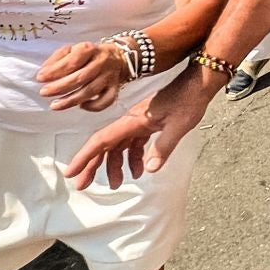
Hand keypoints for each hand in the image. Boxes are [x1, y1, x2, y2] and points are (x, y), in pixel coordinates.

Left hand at [38, 39, 132, 111]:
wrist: (117, 57)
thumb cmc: (89, 55)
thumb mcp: (73, 49)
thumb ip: (58, 58)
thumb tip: (44, 70)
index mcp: (89, 49)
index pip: (72, 61)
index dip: (55, 70)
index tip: (40, 78)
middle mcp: (101, 62)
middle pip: (81, 77)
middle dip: (60, 87)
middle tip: (44, 92)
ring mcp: (109, 77)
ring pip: (90, 91)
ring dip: (71, 100)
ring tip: (54, 105)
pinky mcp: (115, 88)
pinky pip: (106, 101)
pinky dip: (93, 106)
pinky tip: (81, 106)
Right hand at [65, 81, 206, 189]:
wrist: (198, 83)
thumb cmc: (188, 101)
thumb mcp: (178, 126)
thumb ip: (163, 147)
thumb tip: (149, 170)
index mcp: (132, 121)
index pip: (102, 141)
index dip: (85, 157)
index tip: (71, 172)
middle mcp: (130, 121)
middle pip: (106, 145)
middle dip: (93, 165)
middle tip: (83, 185)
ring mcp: (138, 122)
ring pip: (119, 146)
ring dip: (115, 165)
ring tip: (116, 184)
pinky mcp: (147, 124)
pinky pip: (133, 143)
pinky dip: (133, 157)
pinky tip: (140, 170)